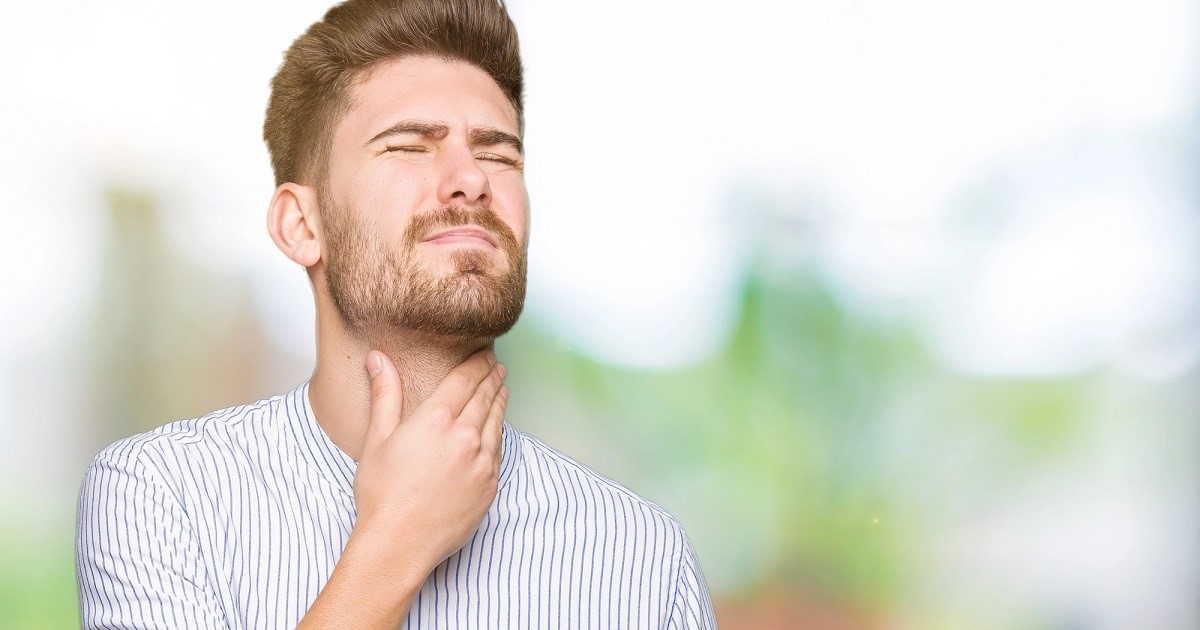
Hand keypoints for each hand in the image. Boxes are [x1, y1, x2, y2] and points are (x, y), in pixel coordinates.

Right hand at [352, 349, 508, 572]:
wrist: (399, 544)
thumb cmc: (382, 495)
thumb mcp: (377, 439)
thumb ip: (385, 395)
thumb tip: (379, 359)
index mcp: (435, 420)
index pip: (464, 380)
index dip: (477, 363)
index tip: (486, 354)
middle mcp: (464, 437)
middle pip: (485, 397)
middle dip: (492, 378)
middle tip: (498, 365)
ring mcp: (481, 462)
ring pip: (497, 422)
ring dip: (500, 401)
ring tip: (502, 388)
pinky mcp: (490, 485)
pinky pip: (499, 451)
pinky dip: (499, 433)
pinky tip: (497, 428)